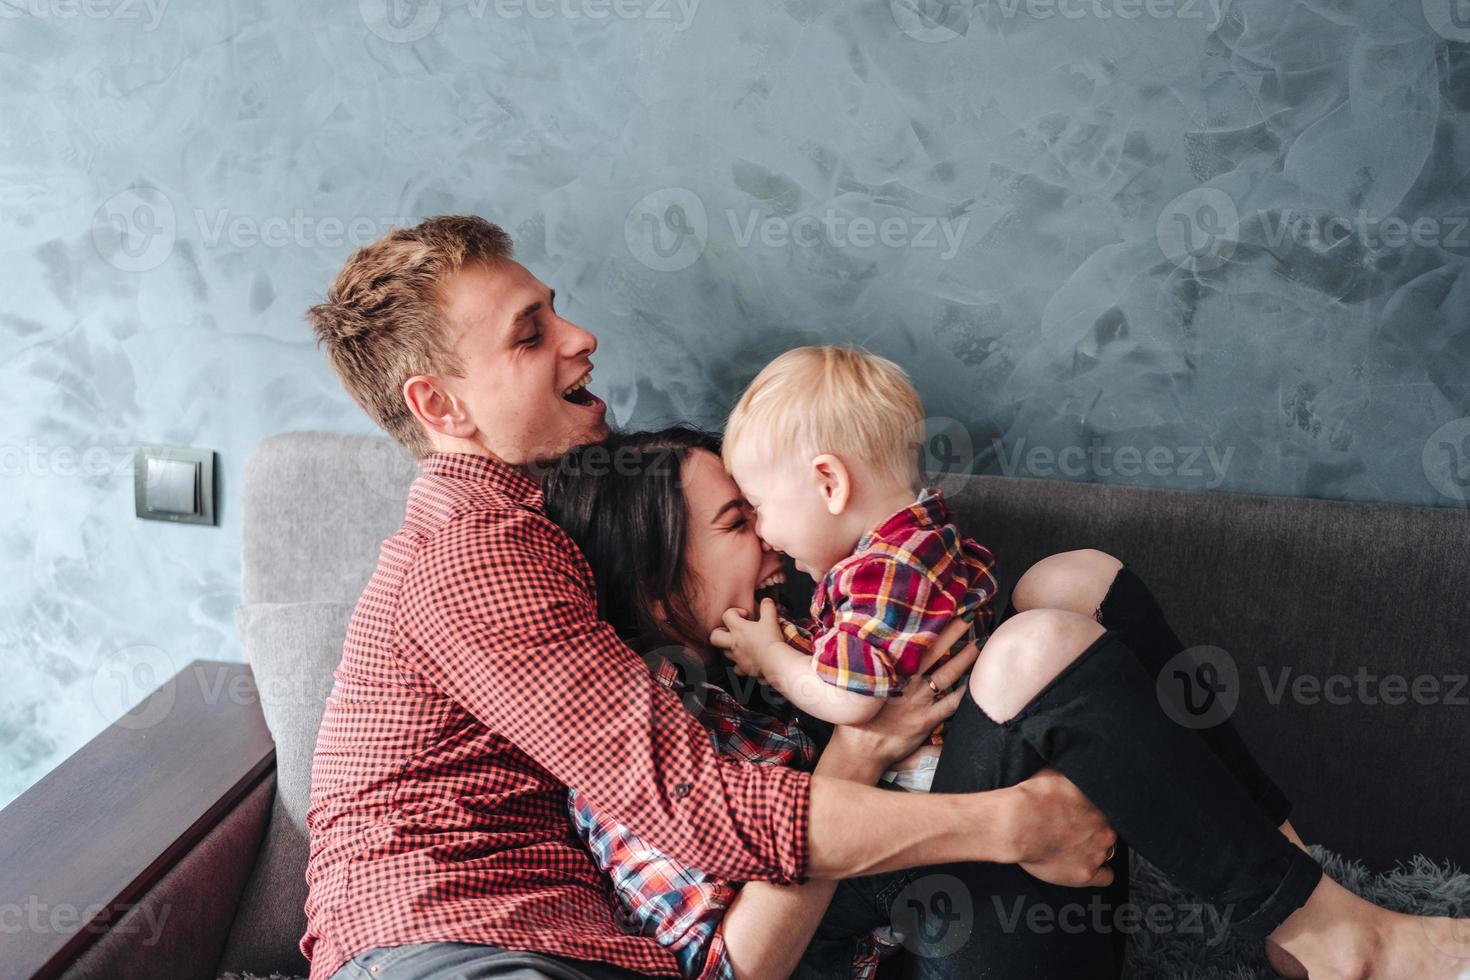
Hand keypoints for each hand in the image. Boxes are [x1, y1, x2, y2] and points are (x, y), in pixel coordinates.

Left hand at [710, 597, 784, 676]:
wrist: (775, 661)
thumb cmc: (771, 641)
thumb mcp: (771, 620)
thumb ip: (767, 608)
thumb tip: (766, 601)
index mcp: (739, 629)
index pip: (727, 615)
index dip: (735, 612)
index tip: (746, 615)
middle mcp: (734, 643)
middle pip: (715, 636)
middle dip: (720, 632)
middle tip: (730, 631)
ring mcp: (737, 656)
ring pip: (724, 652)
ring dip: (729, 647)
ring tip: (740, 644)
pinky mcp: (743, 668)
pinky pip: (736, 668)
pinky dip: (739, 665)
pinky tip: (746, 660)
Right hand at [828, 614, 980, 769]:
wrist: (859, 750)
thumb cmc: (856, 718)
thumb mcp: (857, 686)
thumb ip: (869, 667)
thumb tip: (870, 643)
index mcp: (889, 671)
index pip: (910, 641)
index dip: (926, 624)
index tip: (939, 607)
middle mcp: (906, 682)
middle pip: (933, 651)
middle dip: (952, 632)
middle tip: (968, 615)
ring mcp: (918, 701)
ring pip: (946, 675)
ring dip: (964, 658)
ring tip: (978, 644)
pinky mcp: (926, 721)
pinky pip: (950, 704)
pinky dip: (963, 693)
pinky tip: (974, 683)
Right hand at [1008, 769, 1117, 887]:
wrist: (1016, 823)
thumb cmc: (1031, 796)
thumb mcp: (1055, 771)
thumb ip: (1073, 775)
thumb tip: (1075, 766)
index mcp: (1100, 803)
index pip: (1108, 807)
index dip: (1093, 809)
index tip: (1081, 811)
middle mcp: (1104, 828)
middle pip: (1108, 829)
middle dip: (1094, 828)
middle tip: (1074, 828)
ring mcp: (1097, 852)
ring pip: (1108, 851)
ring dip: (1094, 848)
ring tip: (1074, 846)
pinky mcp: (1085, 874)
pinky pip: (1106, 878)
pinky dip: (1099, 873)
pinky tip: (1088, 867)